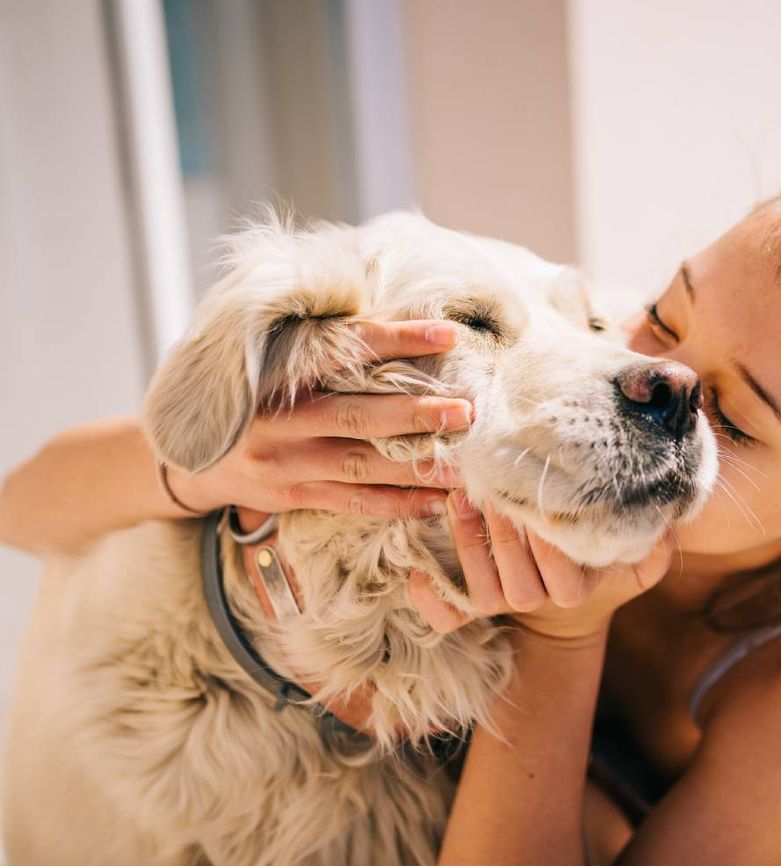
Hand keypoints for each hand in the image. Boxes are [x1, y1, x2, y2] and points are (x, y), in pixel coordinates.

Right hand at [164, 320, 468, 517]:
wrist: (186, 458)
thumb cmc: (249, 396)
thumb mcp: (270, 361)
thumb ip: (320, 346)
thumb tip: (396, 318)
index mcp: (280, 373)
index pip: (346, 350)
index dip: (397, 340)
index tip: (448, 334)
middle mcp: (282, 420)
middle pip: (359, 416)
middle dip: (417, 414)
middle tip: (467, 410)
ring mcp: (288, 463)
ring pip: (362, 466)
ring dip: (418, 467)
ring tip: (466, 467)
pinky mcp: (294, 496)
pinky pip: (354, 503)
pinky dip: (397, 504)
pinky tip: (437, 502)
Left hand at [409, 492, 676, 640]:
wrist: (564, 608)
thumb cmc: (597, 565)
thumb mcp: (635, 562)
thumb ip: (655, 545)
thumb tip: (668, 518)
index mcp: (574, 588)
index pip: (562, 572)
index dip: (546, 542)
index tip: (537, 501)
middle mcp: (537, 600)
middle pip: (517, 579)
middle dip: (501, 534)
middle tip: (489, 486)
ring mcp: (503, 605)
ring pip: (482, 589)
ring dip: (467, 545)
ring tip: (459, 499)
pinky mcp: (472, 607)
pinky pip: (448, 616)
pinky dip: (431, 600)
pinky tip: (417, 572)